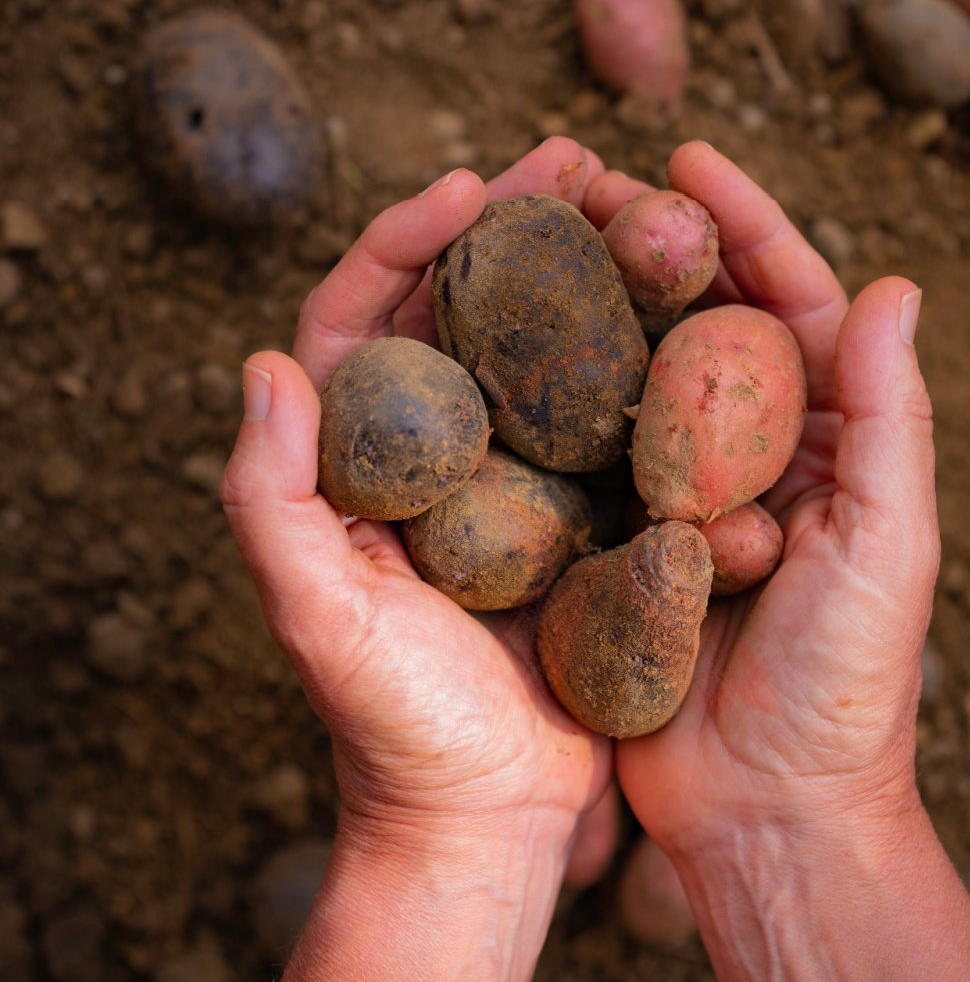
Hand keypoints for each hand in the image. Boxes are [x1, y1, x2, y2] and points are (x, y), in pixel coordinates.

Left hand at [220, 138, 612, 861]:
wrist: (485, 817)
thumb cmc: (395, 730)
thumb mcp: (321, 621)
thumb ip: (274, 502)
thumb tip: (267, 364)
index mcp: (356, 469)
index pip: (361, 322)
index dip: (405, 242)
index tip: (472, 188)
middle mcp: (431, 464)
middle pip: (463, 320)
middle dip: (516, 235)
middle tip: (580, 163)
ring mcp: (507, 489)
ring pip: (544, 363)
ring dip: (587, 286)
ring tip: (645, 217)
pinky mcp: (574, 525)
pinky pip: (605, 431)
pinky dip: (639, 374)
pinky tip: (690, 326)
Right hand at [587, 142, 939, 857]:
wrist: (768, 814)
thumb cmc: (846, 688)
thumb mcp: (888, 545)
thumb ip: (890, 418)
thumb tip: (898, 282)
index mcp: (829, 447)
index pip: (792, 307)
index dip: (746, 225)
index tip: (685, 155)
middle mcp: (753, 463)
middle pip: (703, 329)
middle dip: (654, 251)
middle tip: (588, 181)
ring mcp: (679, 504)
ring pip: (633, 384)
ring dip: (594, 315)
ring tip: (537, 244)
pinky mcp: (621, 551)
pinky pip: (584, 464)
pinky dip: (552, 409)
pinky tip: (504, 357)